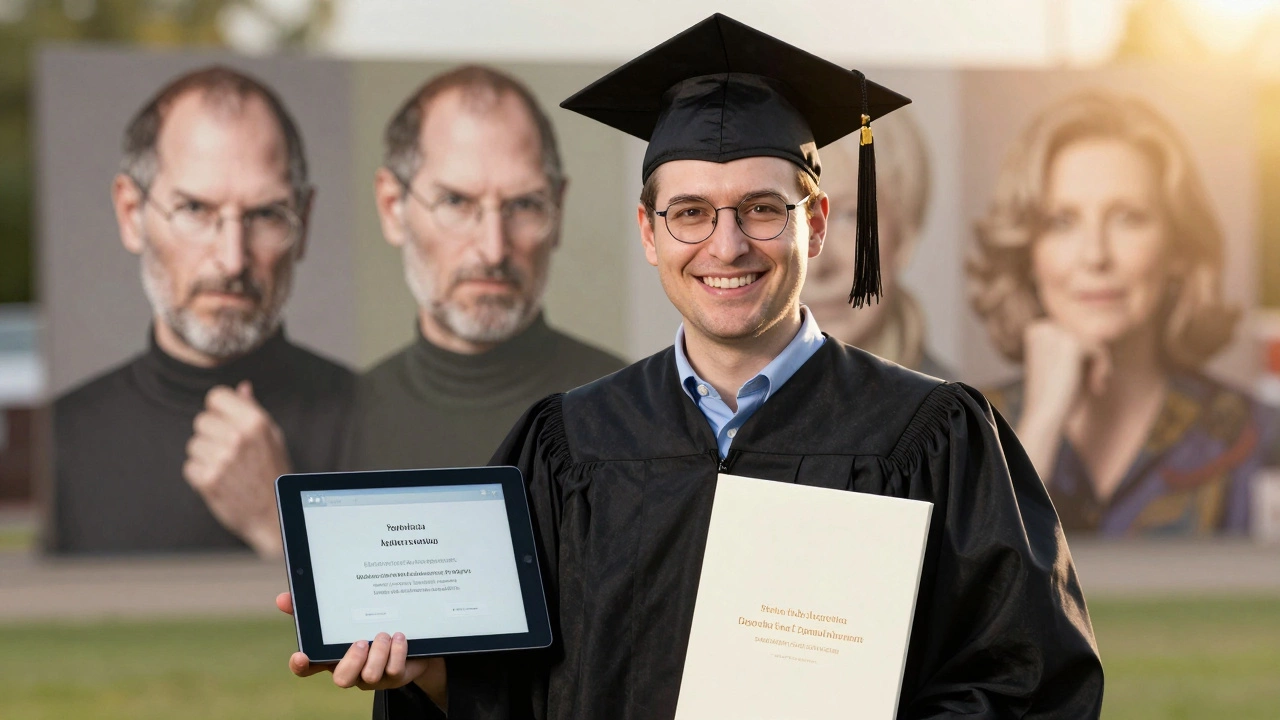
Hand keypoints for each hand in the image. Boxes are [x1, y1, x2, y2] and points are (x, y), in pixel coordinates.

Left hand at [185, 381, 291, 556]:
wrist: (273, 513)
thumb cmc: (274, 474)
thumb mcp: (272, 437)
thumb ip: (253, 410)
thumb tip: (242, 388)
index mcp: (255, 422)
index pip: (216, 396)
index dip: (218, 409)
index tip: (225, 421)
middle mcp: (237, 437)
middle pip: (201, 420)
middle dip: (210, 433)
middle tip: (228, 450)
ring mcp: (221, 459)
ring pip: (193, 443)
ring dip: (204, 455)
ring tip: (225, 467)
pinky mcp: (207, 480)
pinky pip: (189, 466)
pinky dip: (199, 474)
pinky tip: (218, 479)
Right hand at [275, 593, 447, 708]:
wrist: (409, 637)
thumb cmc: (368, 625)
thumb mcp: (344, 615)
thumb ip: (315, 609)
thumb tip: (282, 598)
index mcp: (333, 655)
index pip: (308, 667)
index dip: (301, 666)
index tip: (300, 656)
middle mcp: (352, 669)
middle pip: (342, 679)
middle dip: (352, 660)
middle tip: (361, 640)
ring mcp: (373, 676)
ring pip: (370, 676)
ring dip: (378, 653)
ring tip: (384, 633)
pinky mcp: (395, 676)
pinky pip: (393, 671)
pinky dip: (397, 651)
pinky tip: (399, 636)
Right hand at [1020, 321, 1110, 428]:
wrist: (1044, 415)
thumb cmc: (1054, 397)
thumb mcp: (1064, 366)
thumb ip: (1077, 348)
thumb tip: (1098, 333)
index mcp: (1036, 330)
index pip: (1072, 333)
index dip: (1083, 357)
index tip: (1082, 378)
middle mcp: (1043, 328)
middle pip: (1084, 336)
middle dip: (1092, 360)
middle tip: (1092, 385)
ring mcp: (1056, 334)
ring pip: (1093, 342)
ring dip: (1098, 365)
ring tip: (1094, 386)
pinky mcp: (1071, 344)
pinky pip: (1099, 350)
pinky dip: (1102, 369)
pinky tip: (1096, 387)